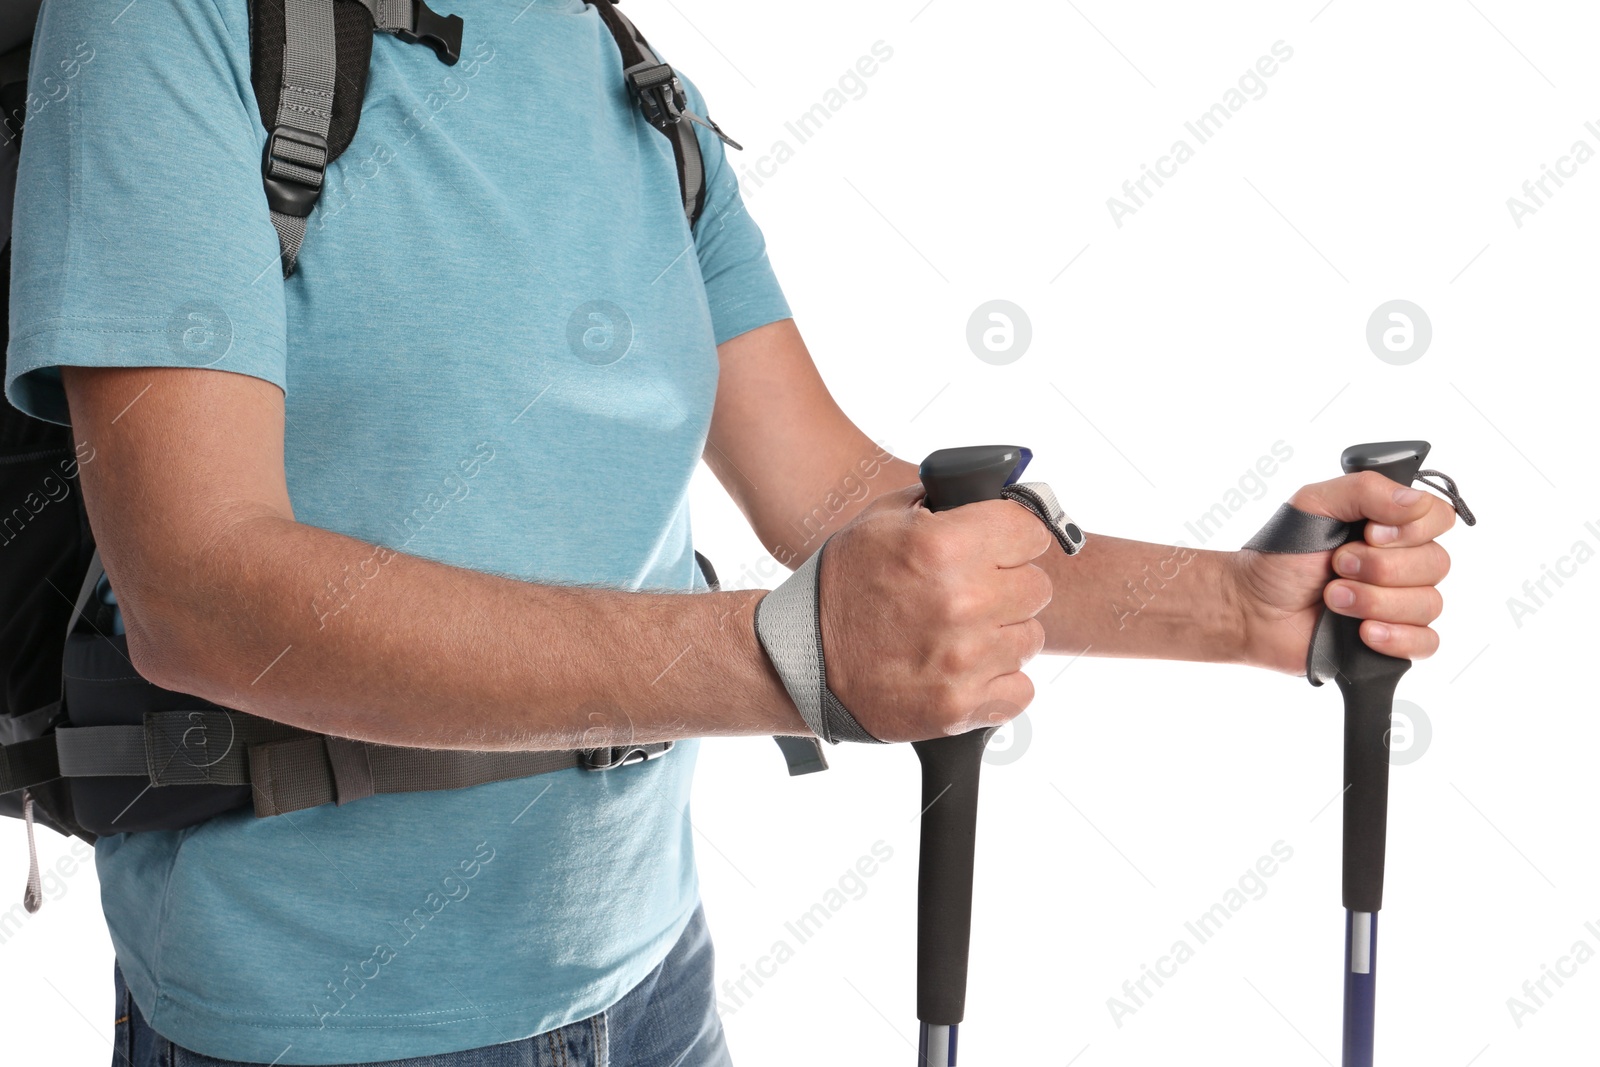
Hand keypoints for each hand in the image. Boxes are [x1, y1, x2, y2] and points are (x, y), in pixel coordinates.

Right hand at [818, 484, 1054, 741]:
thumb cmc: (841, 587)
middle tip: (972, 594)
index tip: (1000, 547)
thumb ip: (941, 502)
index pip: (1030, 531)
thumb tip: (990, 491)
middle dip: (1007, 587)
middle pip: (1036, 587)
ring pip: (1029, 639)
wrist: (798, 661)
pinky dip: (998, 683)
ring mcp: (963, 660)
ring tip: (959, 634)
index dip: (1013, 537)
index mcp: (943, 546)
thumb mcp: (880, 521)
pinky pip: (1020, 690)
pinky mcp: (959, 707)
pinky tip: (963, 670)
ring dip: (1001, 636)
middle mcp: (961, 602)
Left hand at [1230, 472, 1455, 675]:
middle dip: (1379, 567)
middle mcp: (1404, 564)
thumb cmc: (1281, 555)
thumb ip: (1365, 490)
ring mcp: (1400, 605)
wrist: (1251, 606)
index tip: (1369, 533)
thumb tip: (1416, 501)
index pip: (1439, 518)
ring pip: (1429, 604)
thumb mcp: (1314, 503)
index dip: (1412, 528)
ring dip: (1374, 601)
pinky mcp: (1392, 643)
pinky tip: (1363, 633)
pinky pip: (1426, 643)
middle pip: (1436, 564)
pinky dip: (1397, 638)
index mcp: (1391, 526)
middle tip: (1336, 566)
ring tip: (1332, 598)